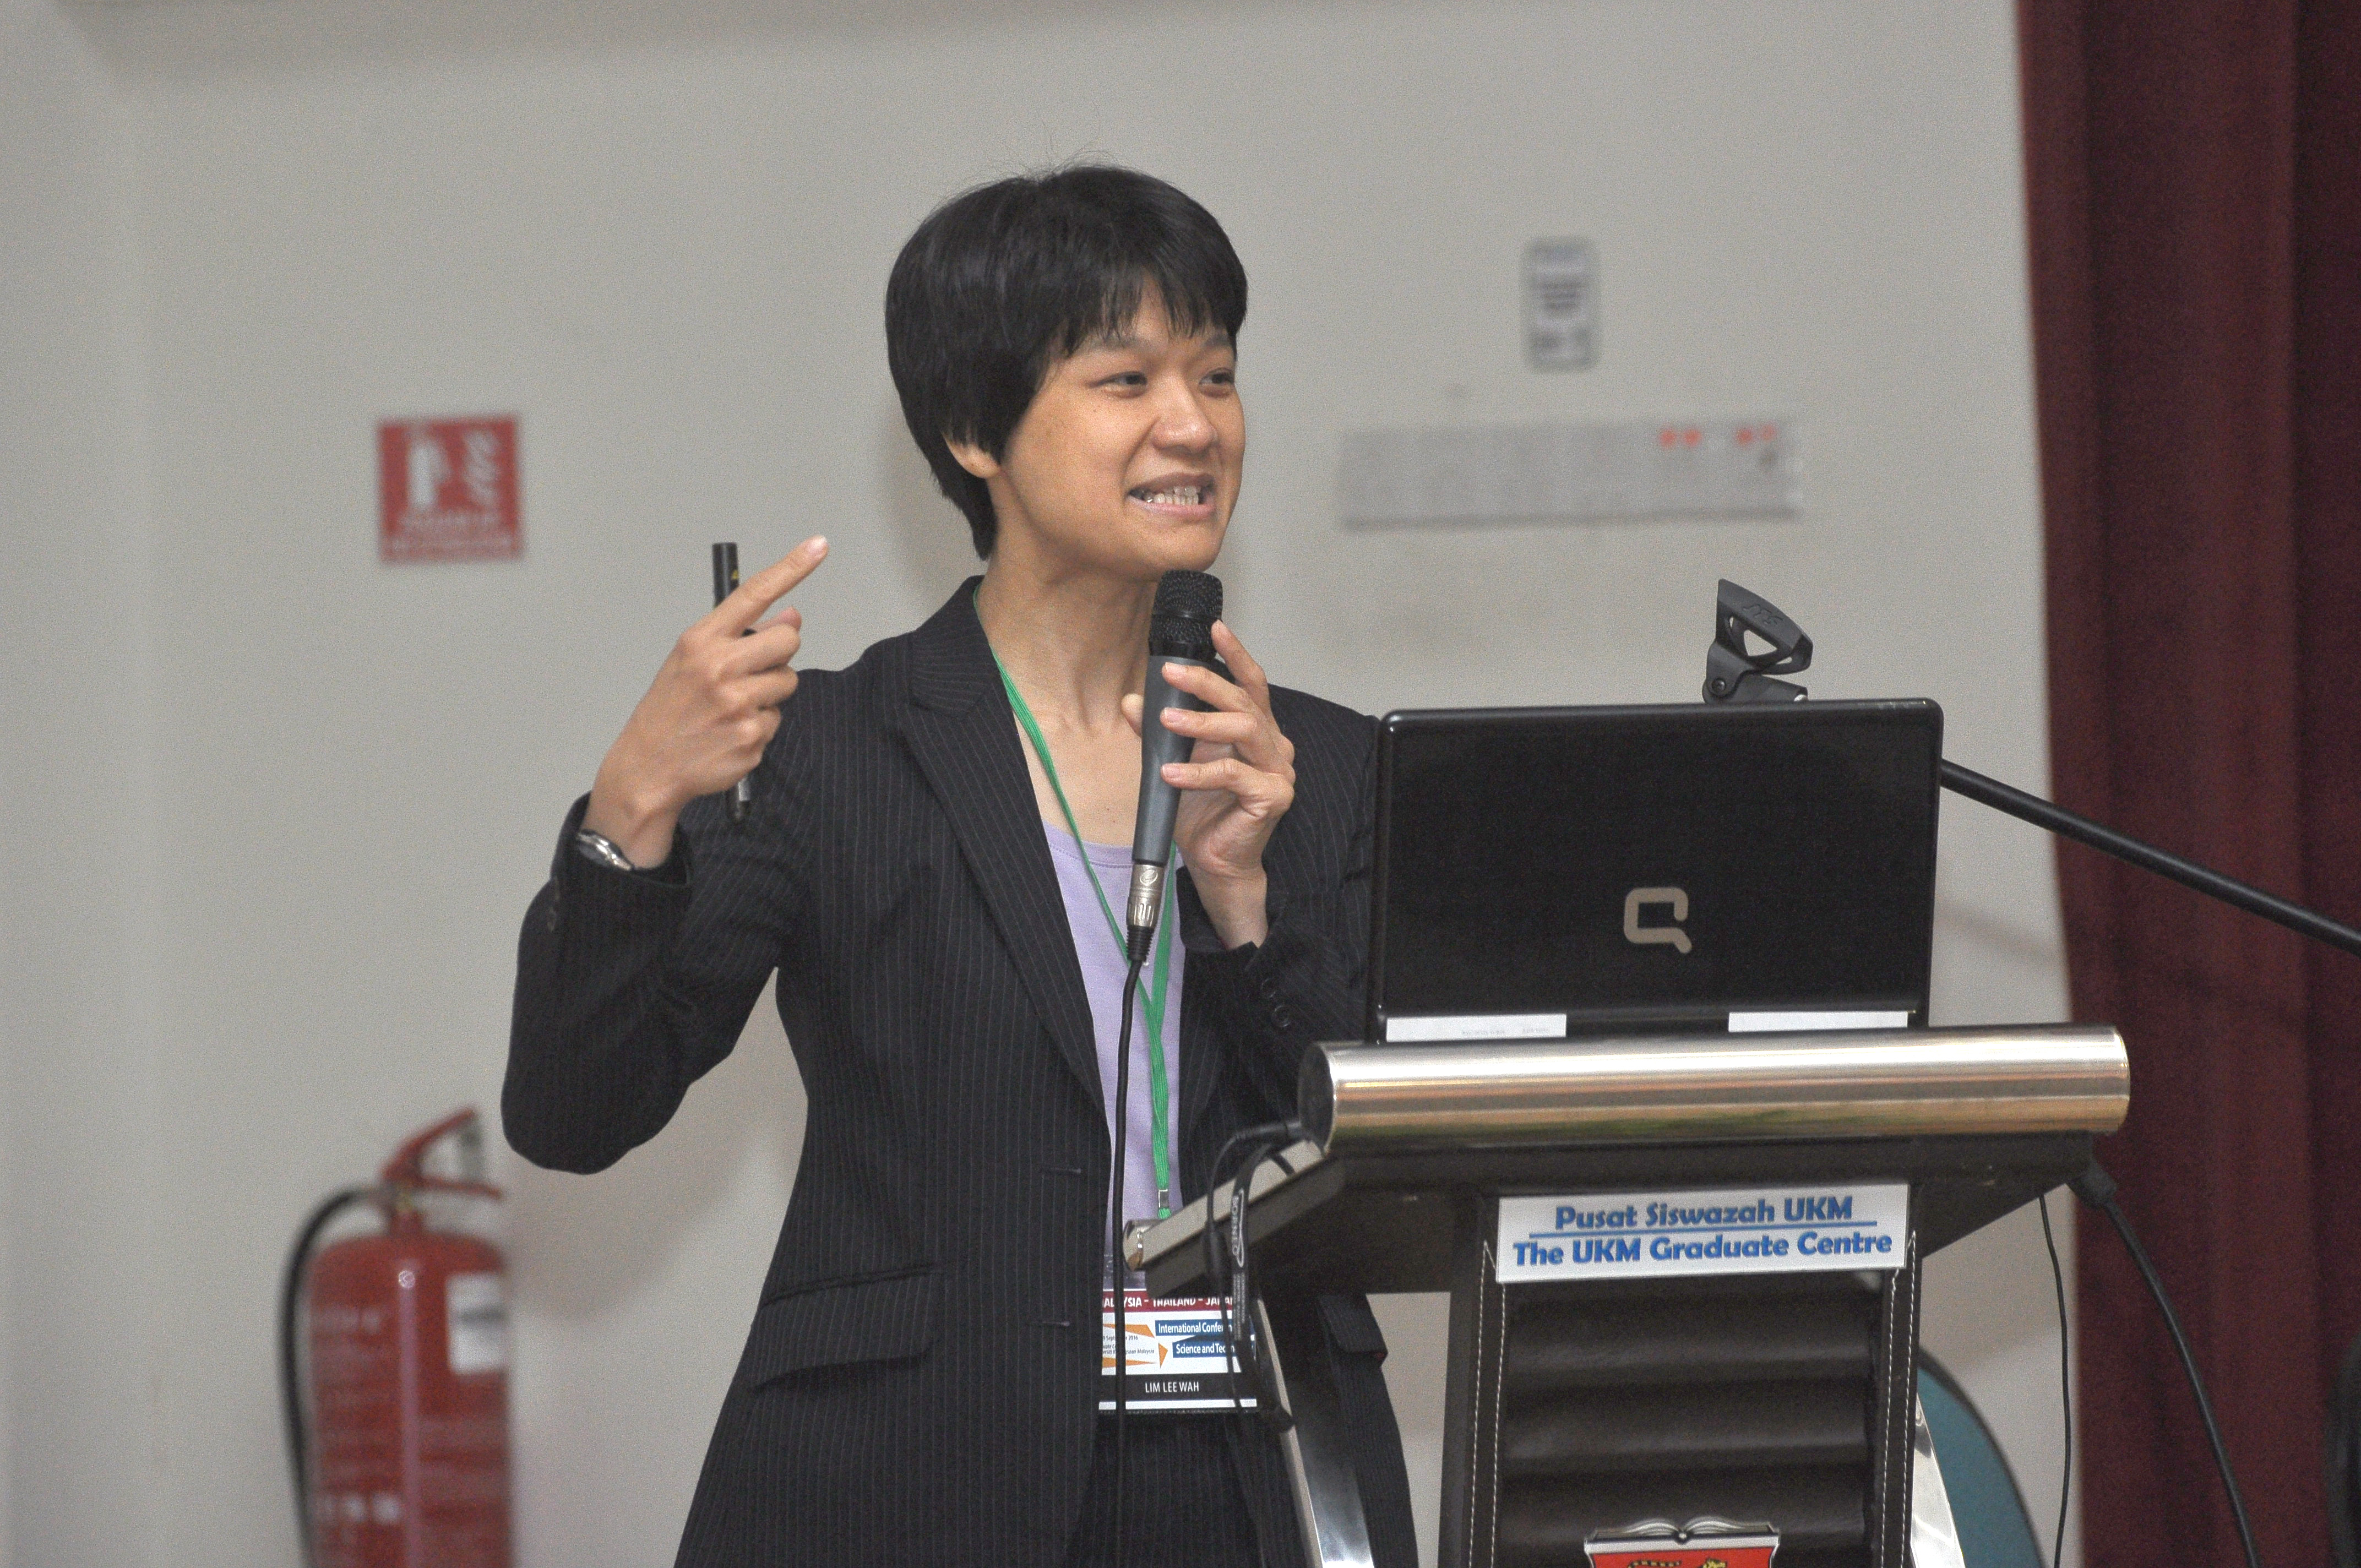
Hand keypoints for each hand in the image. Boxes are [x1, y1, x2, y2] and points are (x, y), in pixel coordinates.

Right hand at [583, 536, 827, 866]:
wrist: (647, 767)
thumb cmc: (670, 709)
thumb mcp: (692, 661)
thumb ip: (739, 636)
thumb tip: (791, 616)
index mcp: (701, 641)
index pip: (753, 593)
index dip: (791, 567)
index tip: (818, 545)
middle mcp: (719, 667)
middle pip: (788, 641)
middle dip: (778, 654)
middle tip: (751, 673)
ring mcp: (737, 704)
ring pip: (788, 682)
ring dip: (770, 694)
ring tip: (732, 707)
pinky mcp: (751, 737)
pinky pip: (778, 720)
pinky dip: (760, 727)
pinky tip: (730, 732)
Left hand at [1122, 620, 1294, 948]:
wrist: (1214, 861)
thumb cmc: (1201, 811)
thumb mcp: (1174, 761)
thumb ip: (1158, 732)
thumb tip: (1132, 701)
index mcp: (1256, 730)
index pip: (1250, 684)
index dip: (1235, 654)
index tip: (1215, 629)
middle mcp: (1273, 745)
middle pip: (1244, 700)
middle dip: (1205, 682)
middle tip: (1171, 672)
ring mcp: (1278, 770)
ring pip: (1244, 729)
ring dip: (1201, 721)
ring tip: (1167, 720)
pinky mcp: (1274, 796)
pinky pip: (1234, 774)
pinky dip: (1198, 771)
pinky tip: (1170, 772)